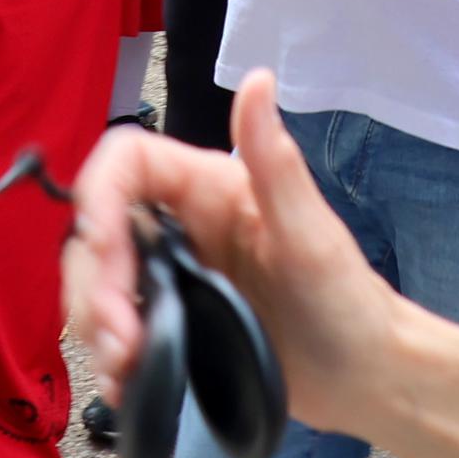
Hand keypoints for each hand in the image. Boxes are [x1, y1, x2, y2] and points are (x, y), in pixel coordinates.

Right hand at [62, 74, 400, 438]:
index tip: (102, 253)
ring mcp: (174, 274)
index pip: (127, 162)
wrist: (364, 378)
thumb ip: (276, 163)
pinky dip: (108, 351)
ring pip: (99, 280)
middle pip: (100, 229)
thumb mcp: (310, 237)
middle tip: (120, 340)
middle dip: (94, 283)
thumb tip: (258, 78)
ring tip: (125, 365)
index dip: (98, 199)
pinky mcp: (172, 319)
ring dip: (95, 322)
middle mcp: (183, 224)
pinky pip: (116, 324)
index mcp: (211, 188)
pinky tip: (124, 379)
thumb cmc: (347, 303)